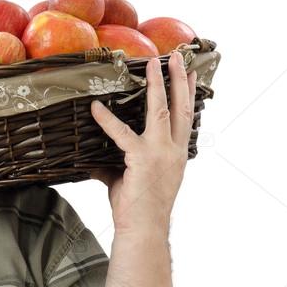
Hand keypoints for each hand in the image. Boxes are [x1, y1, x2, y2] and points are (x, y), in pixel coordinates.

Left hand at [88, 50, 196, 236]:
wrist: (144, 229)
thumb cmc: (137, 208)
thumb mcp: (128, 181)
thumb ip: (114, 167)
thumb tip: (94, 163)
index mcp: (177, 155)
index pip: (187, 118)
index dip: (189, 95)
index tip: (192, 74)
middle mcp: (174, 151)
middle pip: (181, 108)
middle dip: (179, 80)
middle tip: (178, 57)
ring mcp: (160, 153)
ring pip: (162, 111)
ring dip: (157, 85)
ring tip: (154, 64)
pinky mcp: (142, 158)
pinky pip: (122, 134)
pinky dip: (106, 120)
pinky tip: (96, 107)